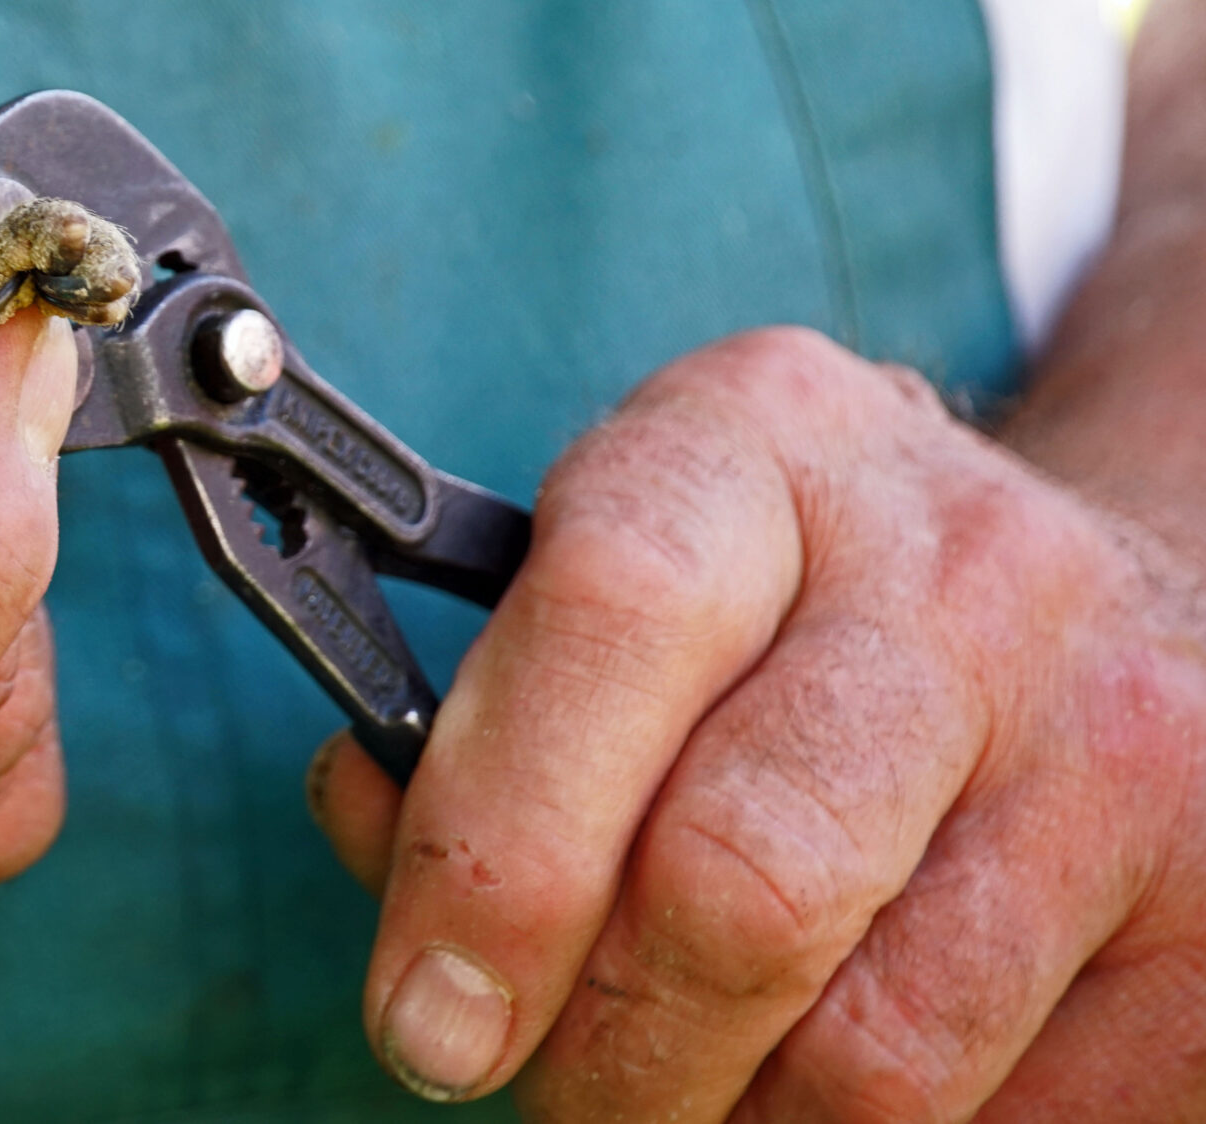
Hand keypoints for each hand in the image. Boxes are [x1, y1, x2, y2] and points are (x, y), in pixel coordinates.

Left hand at [310, 327, 1205, 1119]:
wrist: (1090, 604)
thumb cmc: (785, 611)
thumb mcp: (624, 572)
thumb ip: (479, 707)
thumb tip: (374, 833)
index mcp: (757, 438)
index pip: (608, 618)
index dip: (491, 851)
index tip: (424, 1014)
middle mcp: (961, 564)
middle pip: (740, 879)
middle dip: (604, 1050)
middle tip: (546, 1093)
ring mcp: (1118, 733)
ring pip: (874, 1051)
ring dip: (733, 1123)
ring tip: (686, 1092)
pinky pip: (1017, 1121)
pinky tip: (828, 1076)